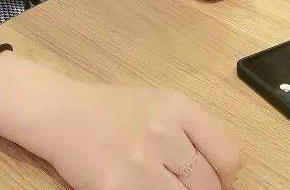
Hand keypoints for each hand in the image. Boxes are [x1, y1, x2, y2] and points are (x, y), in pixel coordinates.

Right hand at [44, 80, 243, 189]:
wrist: (62, 114)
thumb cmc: (113, 111)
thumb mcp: (158, 107)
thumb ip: (191, 134)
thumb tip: (224, 178)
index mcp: (177, 107)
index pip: (228, 156)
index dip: (224, 176)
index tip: (212, 180)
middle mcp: (163, 131)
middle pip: (208, 186)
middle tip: (177, 183)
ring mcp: (140, 162)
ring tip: (156, 183)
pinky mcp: (118, 188)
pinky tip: (139, 187)